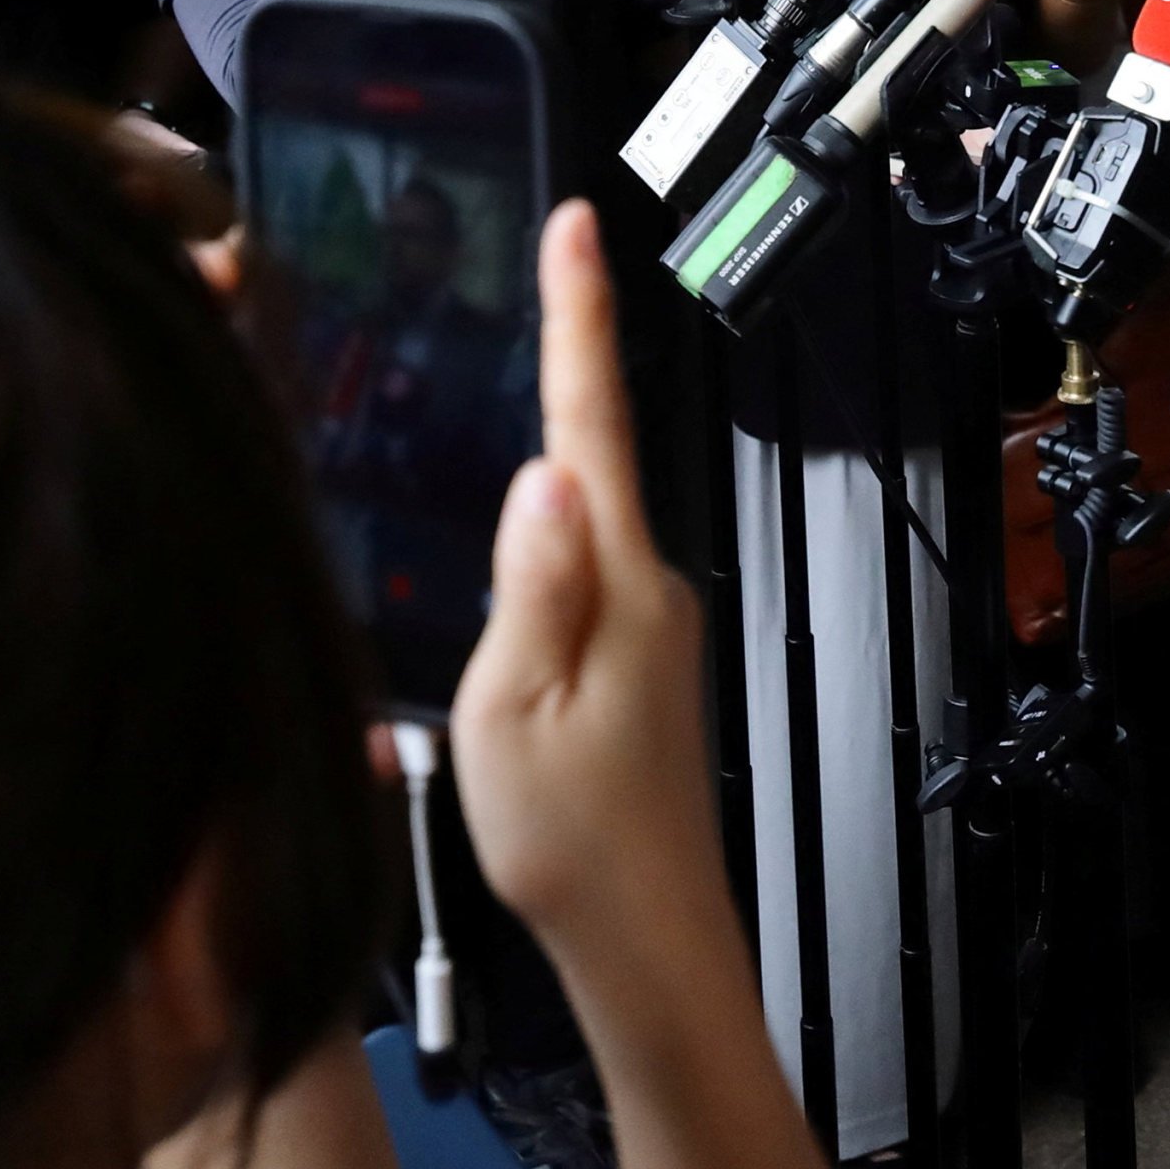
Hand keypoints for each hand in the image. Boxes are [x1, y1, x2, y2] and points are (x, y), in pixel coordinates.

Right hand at [452, 202, 718, 965]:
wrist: (648, 943)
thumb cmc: (571, 843)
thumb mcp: (514, 710)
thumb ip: (529, 586)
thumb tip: (543, 472)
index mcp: (614, 582)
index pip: (589, 421)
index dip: (580, 317)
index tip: (580, 225)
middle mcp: (651, 589)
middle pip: (591, 454)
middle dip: (565, 365)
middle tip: (551, 261)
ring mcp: (655, 629)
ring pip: (584, 525)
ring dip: (548, 477)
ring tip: (517, 413)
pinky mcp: (645, 668)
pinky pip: (586, 579)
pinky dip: (548, 557)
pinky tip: (516, 585)